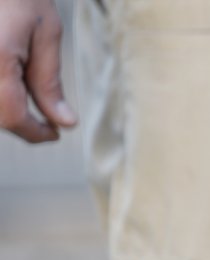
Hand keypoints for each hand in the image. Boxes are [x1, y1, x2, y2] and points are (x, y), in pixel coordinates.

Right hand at [0, 0, 76, 142]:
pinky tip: (11, 85)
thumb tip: (64, 122)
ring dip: (6, 109)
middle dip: (20, 122)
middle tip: (46, 120)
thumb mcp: (45, 34)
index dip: (35, 133)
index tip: (54, 135)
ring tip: (30, 102)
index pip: (12, 117)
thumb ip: (50, 82)